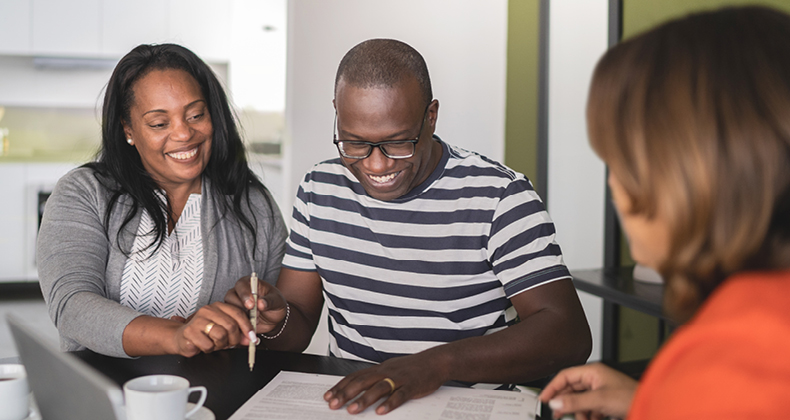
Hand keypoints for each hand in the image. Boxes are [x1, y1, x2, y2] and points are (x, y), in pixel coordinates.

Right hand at [172, 302, 254, 356]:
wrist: (181, 338)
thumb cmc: (204, 333)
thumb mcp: (224, 331)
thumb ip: (238, 333)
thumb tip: (251, 339)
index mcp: (218, 306)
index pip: (238, 313)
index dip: (247, 327)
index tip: (252, 337)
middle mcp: (208, 310)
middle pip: (231, 326)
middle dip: (233, 339)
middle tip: (229, 343)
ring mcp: (198, 320)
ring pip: (221, 335)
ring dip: (220, 344)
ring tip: (214, 343)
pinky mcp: (190, 332)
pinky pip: (208, 345)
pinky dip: (209, 349)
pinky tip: (204, 345)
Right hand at [224, 275, 288, 335]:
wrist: (274, 319)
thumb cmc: (276, 305)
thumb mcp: (277, 301)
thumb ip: (270, 301)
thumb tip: (260, 303)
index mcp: (250, 283)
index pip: (241, 284)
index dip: (245, 294)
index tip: (251, 304)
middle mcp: (239, 292)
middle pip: (230, 296)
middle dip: (241, 307)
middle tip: (254, 314)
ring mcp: (235, 304)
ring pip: (229, 309)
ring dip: (241, 316)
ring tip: (256, 319)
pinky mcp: (234, 316)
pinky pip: (231, 319)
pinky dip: (239, 324)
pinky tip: (250, 326)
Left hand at [324, 351, 447, 414]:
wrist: (436, 361)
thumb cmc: (413, 368)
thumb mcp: (391, 370)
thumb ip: (376, 379)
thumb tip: (359, 391)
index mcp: (380, 368)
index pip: (355, 376)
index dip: (340, 386)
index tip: (328, 396)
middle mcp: (386, 372)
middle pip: (362, 382)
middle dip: (346, 394)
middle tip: (333, 404)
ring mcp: (399, 378)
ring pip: (379, 388)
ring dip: (364, 399)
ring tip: (352, 411)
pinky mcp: (412, 386)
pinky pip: (400, 395)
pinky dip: (390, 403)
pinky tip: (381, 411)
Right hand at [538, 363, 636, 419]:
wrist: (651, 407)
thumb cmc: (633, 397)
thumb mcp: (599, 400)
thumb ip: (575, 401)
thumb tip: (555, 402)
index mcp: (593, 371)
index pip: (565, 376)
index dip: (553, 387)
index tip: (544, 399)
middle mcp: (596, 379)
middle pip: (571, 389)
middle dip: (566, 403)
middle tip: (557, 413)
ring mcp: (601, 390)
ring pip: (580, 400)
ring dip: (579, 412)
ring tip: (581, 419)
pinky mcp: (606, 402)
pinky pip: (589, 408)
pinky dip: (588, 415)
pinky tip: (592, 419)